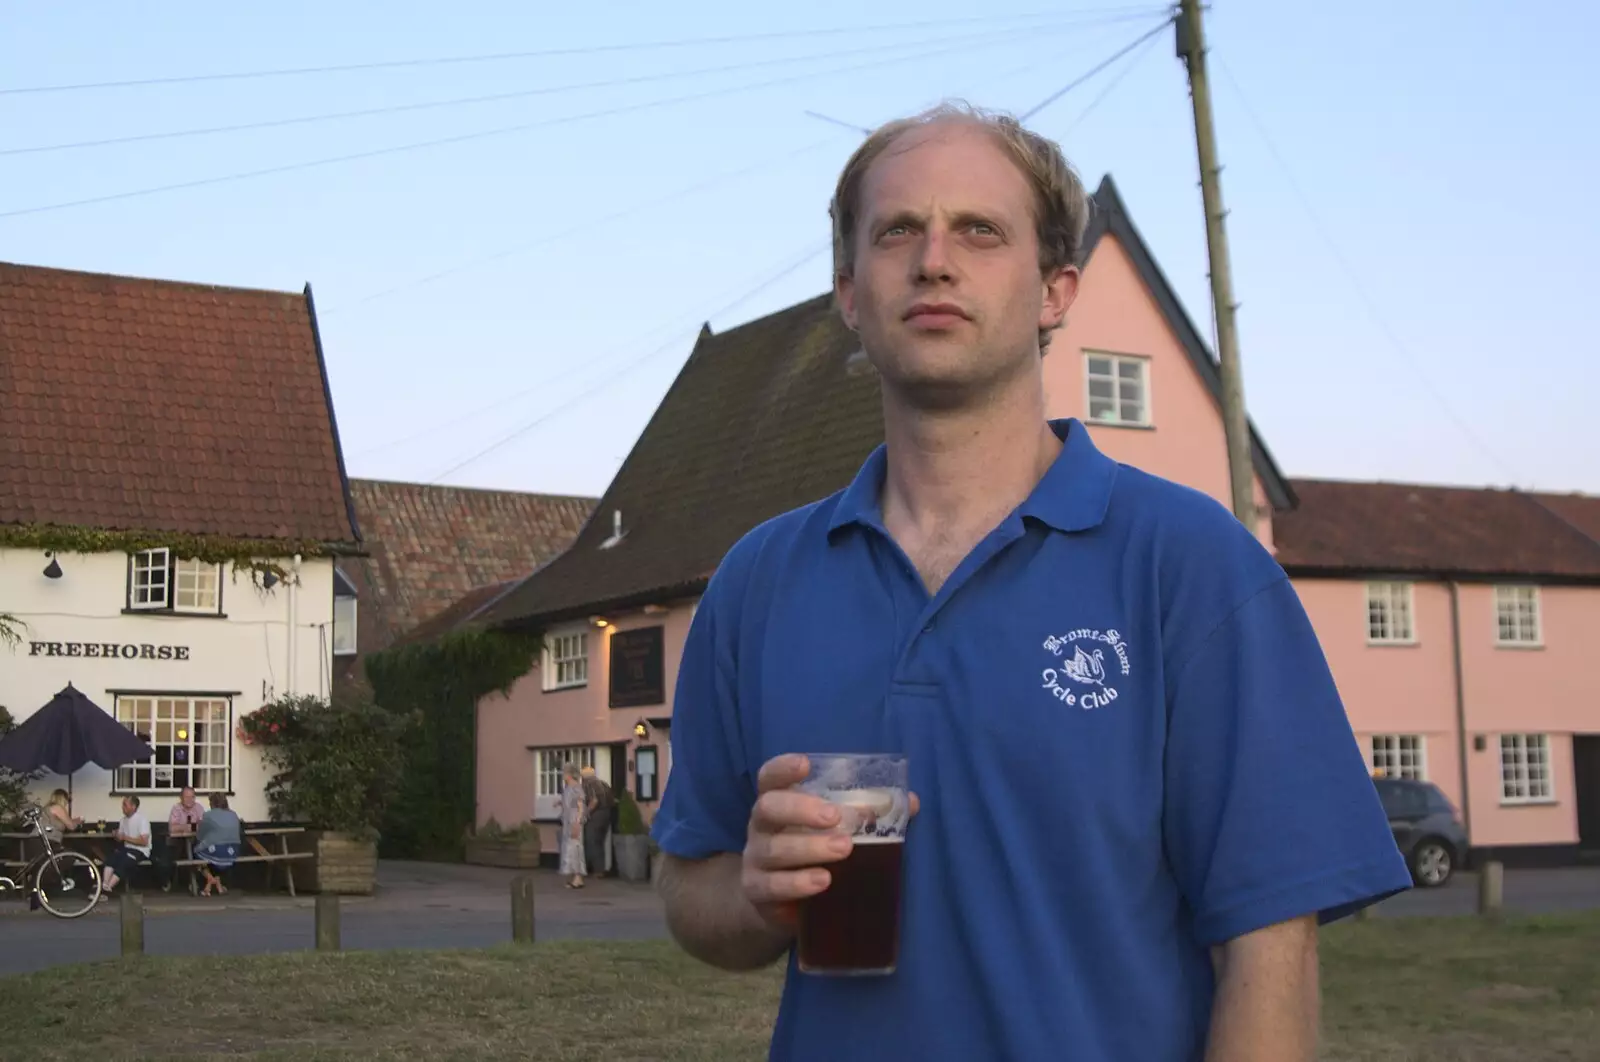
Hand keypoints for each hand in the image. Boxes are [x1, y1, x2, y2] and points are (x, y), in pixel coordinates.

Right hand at [741, 754, 918, 929]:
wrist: (780, 905)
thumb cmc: (811, 853)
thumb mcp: (834, 831)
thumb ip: (867, 814)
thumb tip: (909, 802)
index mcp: (778, 802)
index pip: (769, 777)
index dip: (783, 768)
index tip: (805, 764)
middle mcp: (761, 827)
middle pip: (768, 807)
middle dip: (800, 809)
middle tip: (836, 816)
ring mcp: (755, 860)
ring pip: (773, 849)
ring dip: (809, 847)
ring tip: (844, 848)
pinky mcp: (758, 892)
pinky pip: (772, 885)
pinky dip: (797, 882)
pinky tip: (822, 881)